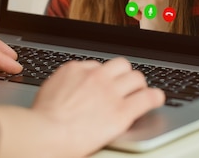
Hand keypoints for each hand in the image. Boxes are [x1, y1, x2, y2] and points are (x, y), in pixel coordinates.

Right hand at [0, 58, 164, 157]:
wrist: (46, 133)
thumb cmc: (41, 119)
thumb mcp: (49, 90)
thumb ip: (64, 85)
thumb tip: (69, 88)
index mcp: (76, 70)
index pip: (98, 66)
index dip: (102, 77)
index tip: (103, 85)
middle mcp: (96, 76)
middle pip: (121, 66)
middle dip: (124, 75)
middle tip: (125, 86)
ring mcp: (111, 92)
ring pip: (136, 77)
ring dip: (138, 85)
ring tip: (140, 93)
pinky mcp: (122, 111)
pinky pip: (148, 97)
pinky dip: (155, 97)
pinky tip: (157, 99)